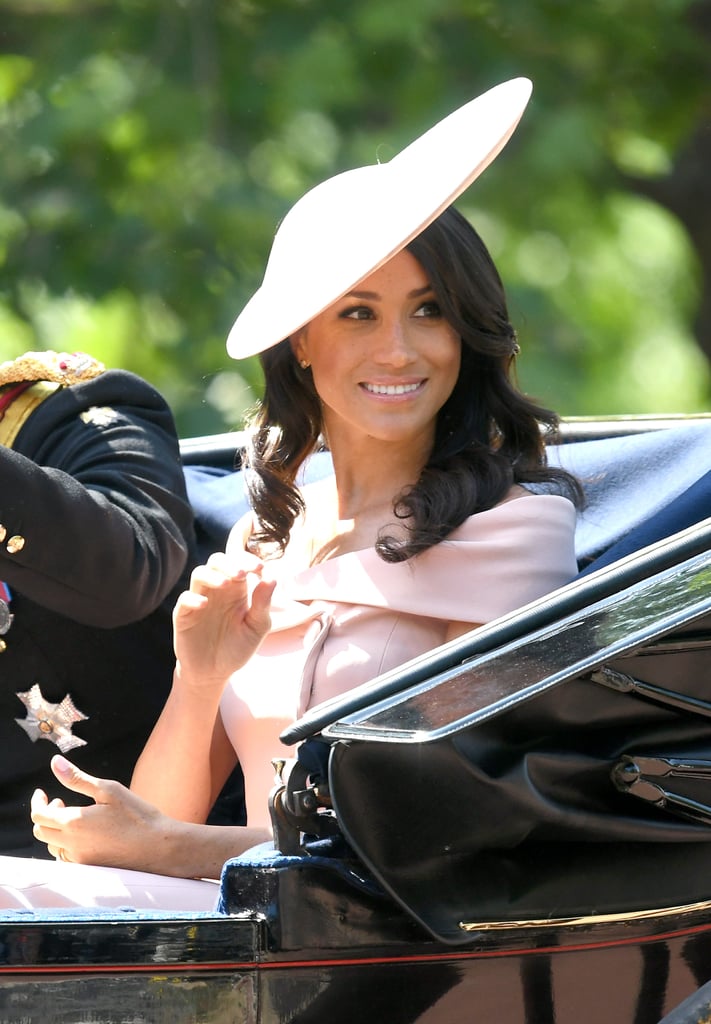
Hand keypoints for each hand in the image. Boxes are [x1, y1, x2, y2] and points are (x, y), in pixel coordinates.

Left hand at [31, 755, 173, 869]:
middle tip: (61, 803)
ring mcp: (80, 860)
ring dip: (54, 831)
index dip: (38, 802)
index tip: (43, 792)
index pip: (39, 815)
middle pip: (41, 832)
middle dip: (45, 815)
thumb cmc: (137, 814)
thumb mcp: (108, 790)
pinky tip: (82, 836)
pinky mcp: (90, 869)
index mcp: (74, 823)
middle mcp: (71, 845)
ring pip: (52, 846)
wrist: (158, 846)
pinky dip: (65, 845)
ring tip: (73, 817)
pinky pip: (65, 859)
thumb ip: (77, 778)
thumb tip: (54, 762)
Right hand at [173, 550, 274, 692]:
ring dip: (213, 575)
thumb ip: (263, 604)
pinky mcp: (184, 616)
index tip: (260, 568)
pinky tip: (204, 605)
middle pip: (217, 561)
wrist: (215, 673)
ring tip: (226, 585)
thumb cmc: (238, 647)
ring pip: (199, 573)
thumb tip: (271, 578)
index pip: (239, 563)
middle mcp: (217, 590)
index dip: (248, 560)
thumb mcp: (257, 627)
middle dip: (229, 563)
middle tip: (242, 574)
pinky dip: (193, 598)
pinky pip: (184, 599)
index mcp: (237, 589)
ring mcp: (199, 600)